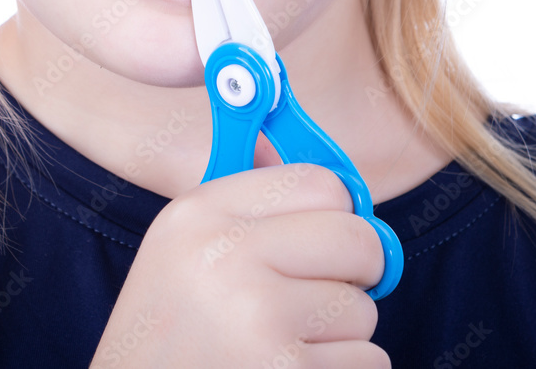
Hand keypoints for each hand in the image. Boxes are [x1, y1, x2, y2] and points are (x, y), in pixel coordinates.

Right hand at [90, 163, 390, 367]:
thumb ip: (251, 213)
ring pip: (363, 309)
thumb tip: (342, 189)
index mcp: (199, 213)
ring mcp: (257, 318)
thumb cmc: (167, 338)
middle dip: (356, 274)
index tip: (323, 246)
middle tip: (317, 300)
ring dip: (338, 336)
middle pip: (357, 240)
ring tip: (278, 347)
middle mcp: (225, 255)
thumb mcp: (181, 251)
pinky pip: (368, 361)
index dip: (335, 218)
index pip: (321, 184)